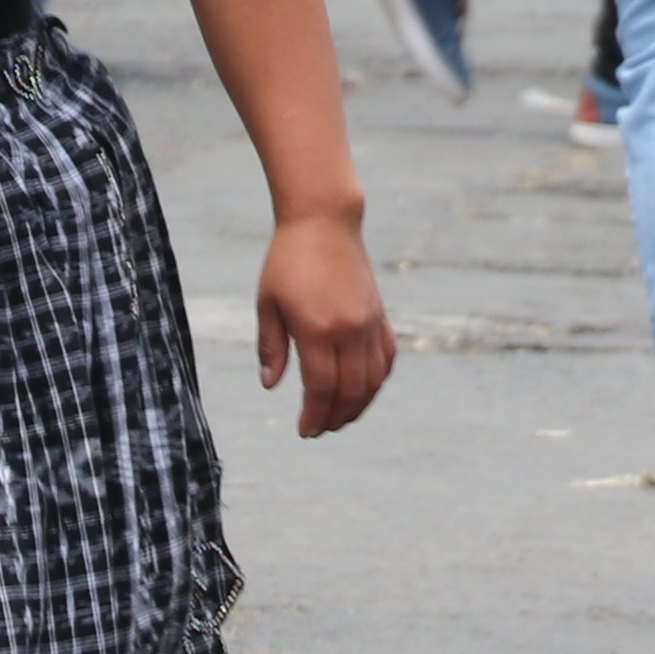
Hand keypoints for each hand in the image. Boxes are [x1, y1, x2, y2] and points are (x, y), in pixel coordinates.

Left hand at [251, 209, 391, 438]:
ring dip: (358, 406)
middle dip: (334, 417)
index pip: (321, 388)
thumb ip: (271, 347)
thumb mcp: (268, 304)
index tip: (304, 430)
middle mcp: (349, 330)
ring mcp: (369, 323)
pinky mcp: (380, 316)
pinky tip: (362, 391)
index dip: (314, 415)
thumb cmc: (287, 262)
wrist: (324, 223)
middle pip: (350, 391)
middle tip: (319, 430)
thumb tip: (271, 386)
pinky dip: (376, 381)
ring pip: (373, 380)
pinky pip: (386, 359)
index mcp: (317, 329)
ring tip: (339, 418)